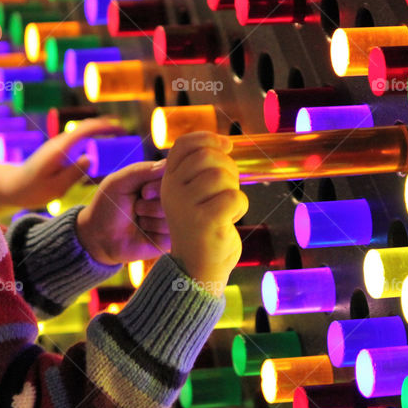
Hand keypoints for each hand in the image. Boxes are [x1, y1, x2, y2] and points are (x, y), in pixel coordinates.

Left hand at [3, 117, 125, 208]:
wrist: (11, 187)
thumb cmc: (32, 191)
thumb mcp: (55, 188)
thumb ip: (73, 173)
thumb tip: (90, 157)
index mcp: (60, 149)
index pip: (85, 130)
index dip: (105, 127)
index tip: (121, 130)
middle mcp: (59, 142)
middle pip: (85, 126)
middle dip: (105, 125)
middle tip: (125, 130)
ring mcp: (58, 145)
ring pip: (82, 131)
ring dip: (99, 129)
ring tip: (119, 134)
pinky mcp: (58, 150)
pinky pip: (78, 138)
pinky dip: (92, 136)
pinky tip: (102, 142)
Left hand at [76, 160, 169, 265]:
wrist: (99, 237)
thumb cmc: (107, 206)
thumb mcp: (118, 182)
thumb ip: (140, 170)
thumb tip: (167, 164)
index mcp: (157, 180)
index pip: (172, 177)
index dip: (156, 186)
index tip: (142, 192)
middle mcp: (168, 198)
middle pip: (176, 198)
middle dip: (150, 205)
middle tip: (136, 208)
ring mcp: (171, 218)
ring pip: (172, 217)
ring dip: (149, 220)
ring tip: (138, 221)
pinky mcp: (170, 238)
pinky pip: (171, 234)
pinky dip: (153, 234)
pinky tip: (144, 234)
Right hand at [161, 132, 247, 296]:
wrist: (197, 269)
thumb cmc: (203, 227)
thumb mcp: (194, 194)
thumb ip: (202, 170)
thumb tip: (225, 143)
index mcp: (169, 181)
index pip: (184, 144)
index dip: (208, 138)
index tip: (227, 144)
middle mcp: (172, 191)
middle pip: (207, 156)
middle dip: (228, 168)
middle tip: (229, 187)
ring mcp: (186, 207)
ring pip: (221, 177)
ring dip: (233, 191)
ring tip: (226, 208)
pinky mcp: (204, 222)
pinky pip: (234, 198)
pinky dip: (239, 208)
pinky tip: (228, 221)